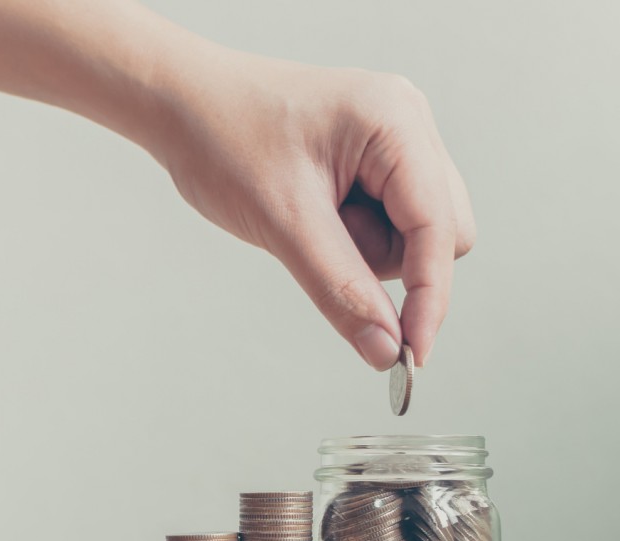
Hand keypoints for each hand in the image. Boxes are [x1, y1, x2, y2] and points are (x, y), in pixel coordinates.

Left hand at [146, 45, 474, 368]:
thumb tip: (386, 350)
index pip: (441, 228)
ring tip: (304, 217)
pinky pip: (386, 219)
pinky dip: (352, 234)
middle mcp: (407, 124)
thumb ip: (340, 288)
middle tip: (317, 242)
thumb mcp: (282, 222)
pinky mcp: (373, 159)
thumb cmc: (222, 140)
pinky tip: (311, 213)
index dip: (430, 297)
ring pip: (414, 233)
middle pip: (440, 233)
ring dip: (363, 248)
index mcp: (395, 122)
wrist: (182, 104)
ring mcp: (393, 140)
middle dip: (384, 258)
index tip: (412, 355)